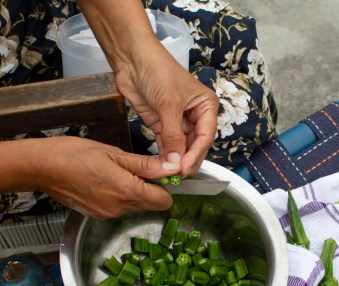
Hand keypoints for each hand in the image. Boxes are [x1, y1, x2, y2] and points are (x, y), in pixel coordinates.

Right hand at [32, 137, 179, 218]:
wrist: (41, 167)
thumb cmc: (74, 154)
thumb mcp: (114, 153)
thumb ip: (146, 165)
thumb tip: (171, 168)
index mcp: (127, 191)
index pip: (164, 201)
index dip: (165, 186)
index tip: (157, 172)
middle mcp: (119, 208)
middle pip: (151, 204)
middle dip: (150, 188)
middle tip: (134, 168)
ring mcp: (107, 214)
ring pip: (135, 205)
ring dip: (133, 191)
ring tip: (115, 171)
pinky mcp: (97, 215)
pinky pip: (119, 207)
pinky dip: (118, 196)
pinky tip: (104, 180)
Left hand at [114, 46, 218, 176]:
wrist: (132, 59)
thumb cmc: (158, 71)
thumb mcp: (168, 104)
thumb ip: (173, 135)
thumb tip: (177, 161)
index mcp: (206, 106)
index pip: (205, 136)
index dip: (196, 154)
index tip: (186, 168)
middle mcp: (195, 115)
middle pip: (195, 145)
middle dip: (187, 160)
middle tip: (178, 175)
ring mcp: (178, 121)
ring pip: (181, 147)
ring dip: (176, 160)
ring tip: (170, 174)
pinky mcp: (161, 124)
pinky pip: (166, 144)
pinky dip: (165, 155)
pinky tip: (162, 165)